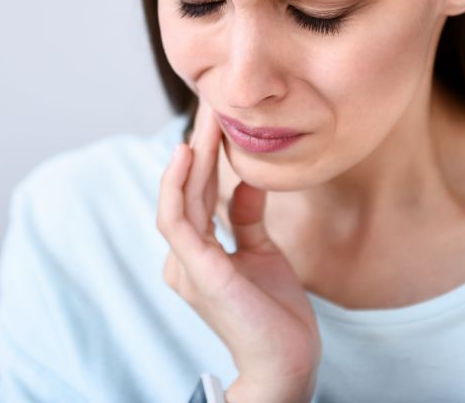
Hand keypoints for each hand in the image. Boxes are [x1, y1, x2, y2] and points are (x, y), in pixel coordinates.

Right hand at [156, 98, 320, 402]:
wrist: (286, 361)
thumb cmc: (273, 311)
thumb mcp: (260, 252)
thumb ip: (246, 218)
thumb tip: (246, 182)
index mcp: (197, 252)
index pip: (197, 193)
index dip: (206, 155)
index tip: (218, 119)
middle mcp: (184, 256)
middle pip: (187, 189)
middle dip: (199, 144)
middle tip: (209, 103)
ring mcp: (186, 265)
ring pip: (179, 198)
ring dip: (191, 156)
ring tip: (202, 119)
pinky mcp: (198, 272)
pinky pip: (178, 221)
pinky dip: (178, 186)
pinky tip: (189, 154)